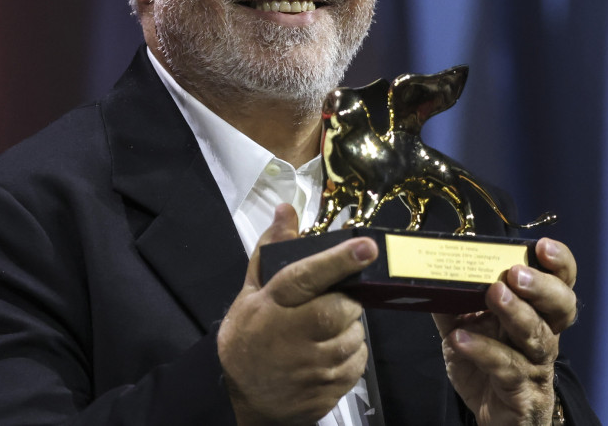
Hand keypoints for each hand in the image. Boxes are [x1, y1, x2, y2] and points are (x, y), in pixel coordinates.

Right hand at [217, 204, 377, 425]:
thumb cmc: (248, 338)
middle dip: (344, 304)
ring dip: (347, 331)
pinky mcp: (328, 389)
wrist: (240, 398)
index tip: (367, 247)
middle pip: (344, 308)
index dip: (338, 261)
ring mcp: (312, 367)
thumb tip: (287, 210)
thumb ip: (272, 250)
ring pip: (355, 336)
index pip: (308, 278)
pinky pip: (357, 363)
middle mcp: (293, 336)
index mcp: (272, 306)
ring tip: (321, 335)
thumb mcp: (250, 293)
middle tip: (326, 307)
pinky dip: (349, 356)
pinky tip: (325, 356)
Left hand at [433, 237, 579, 424]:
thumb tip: (430, 272)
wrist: (495, 418)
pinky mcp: (522, 391)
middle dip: (542, 285)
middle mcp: (545, 335)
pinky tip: (461, 340)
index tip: (541, 246)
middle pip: (561, 306)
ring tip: (494, 294)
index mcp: (538, 313)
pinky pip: (507, 368)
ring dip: (516, 312)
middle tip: (515, 273)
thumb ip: (454, 302)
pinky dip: (484, 351)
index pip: (560, 282)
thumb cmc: (488, 369)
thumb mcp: (468, 329)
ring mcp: (536, 364)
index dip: (559, 262)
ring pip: (537, 336)